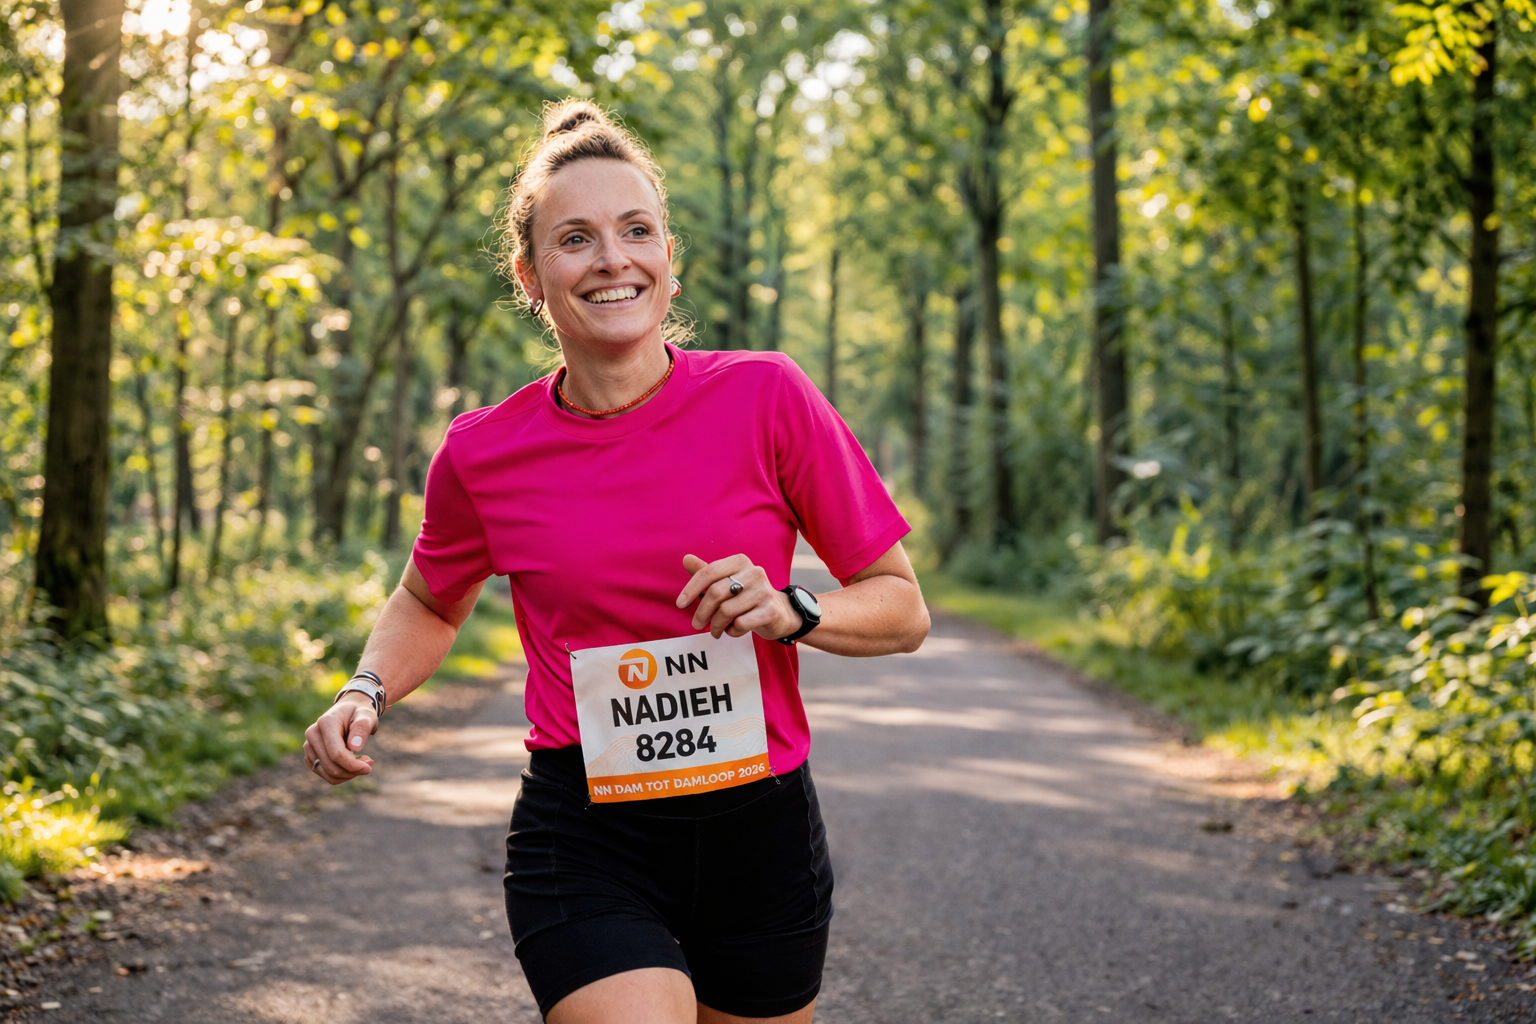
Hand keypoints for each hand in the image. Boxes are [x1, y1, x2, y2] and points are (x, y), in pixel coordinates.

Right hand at [302, 693, 377, 784]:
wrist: (349, 710)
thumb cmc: (359, 713)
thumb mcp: (366, 716)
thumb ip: (362, 728)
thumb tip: (354, 747)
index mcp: (326, 723)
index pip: (336, 753)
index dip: (352, 765)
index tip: (368, 767)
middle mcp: (312, 734)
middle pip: (330, 765)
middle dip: (352, 770)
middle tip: (369, 763)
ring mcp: (309, 745)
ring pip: (326, 773)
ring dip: (347, 774)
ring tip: (361, 762)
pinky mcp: (310, 754)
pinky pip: (323, 773)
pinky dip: (339, 775)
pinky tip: (351, 764)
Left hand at [675, 553, 801, 640]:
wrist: (779, 612)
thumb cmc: (746, 596)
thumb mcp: (727, 581)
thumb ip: (707, 572)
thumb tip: (686, 558)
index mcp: (740, 561)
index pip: (709, 572)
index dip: (691, 589)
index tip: (680, 604)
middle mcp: (754, 572)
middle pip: (715, 593)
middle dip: (701, 612)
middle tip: (696, 625)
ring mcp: (764, 591)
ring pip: (726, 611)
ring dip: (716, 625)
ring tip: (715, 630)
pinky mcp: (770, 611)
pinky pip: (740, 623)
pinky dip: (732, 631)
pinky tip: (733, 630)